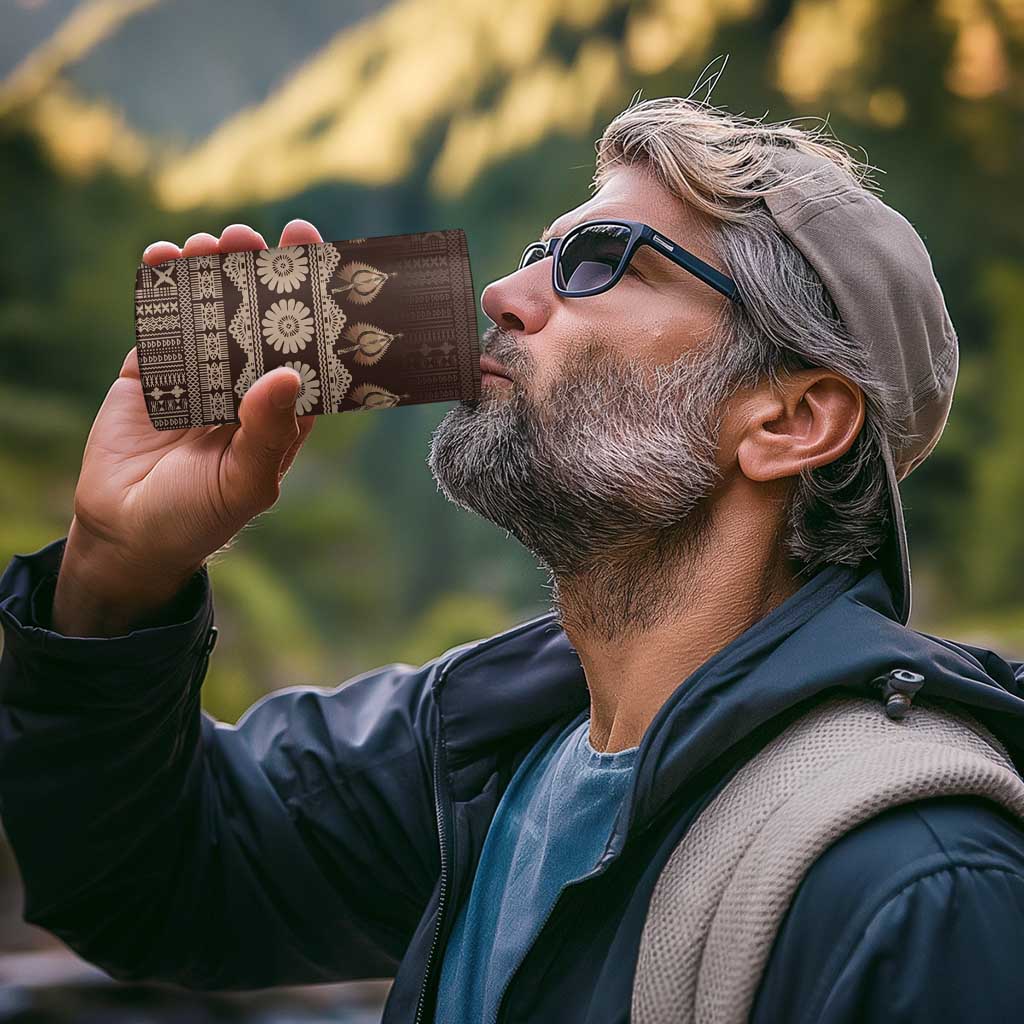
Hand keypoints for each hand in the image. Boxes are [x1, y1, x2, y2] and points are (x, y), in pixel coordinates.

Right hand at [52, 220, 323, 634]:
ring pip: (209, 311)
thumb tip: (288, 373)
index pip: (305, 349)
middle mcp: (244, 385)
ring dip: (211, 273)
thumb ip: (268, 432)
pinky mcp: (152, 371)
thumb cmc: (199, 518)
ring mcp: (198, 374)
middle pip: (257, 318)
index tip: (316, 260)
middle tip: (253, 237)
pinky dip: (161, 289)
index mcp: (281, 411)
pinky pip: (161, 323)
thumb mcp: (244, 483)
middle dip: (257, 275)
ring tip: (210, 243)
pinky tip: (163, 258)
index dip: (312, 305)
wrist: (126, 535)